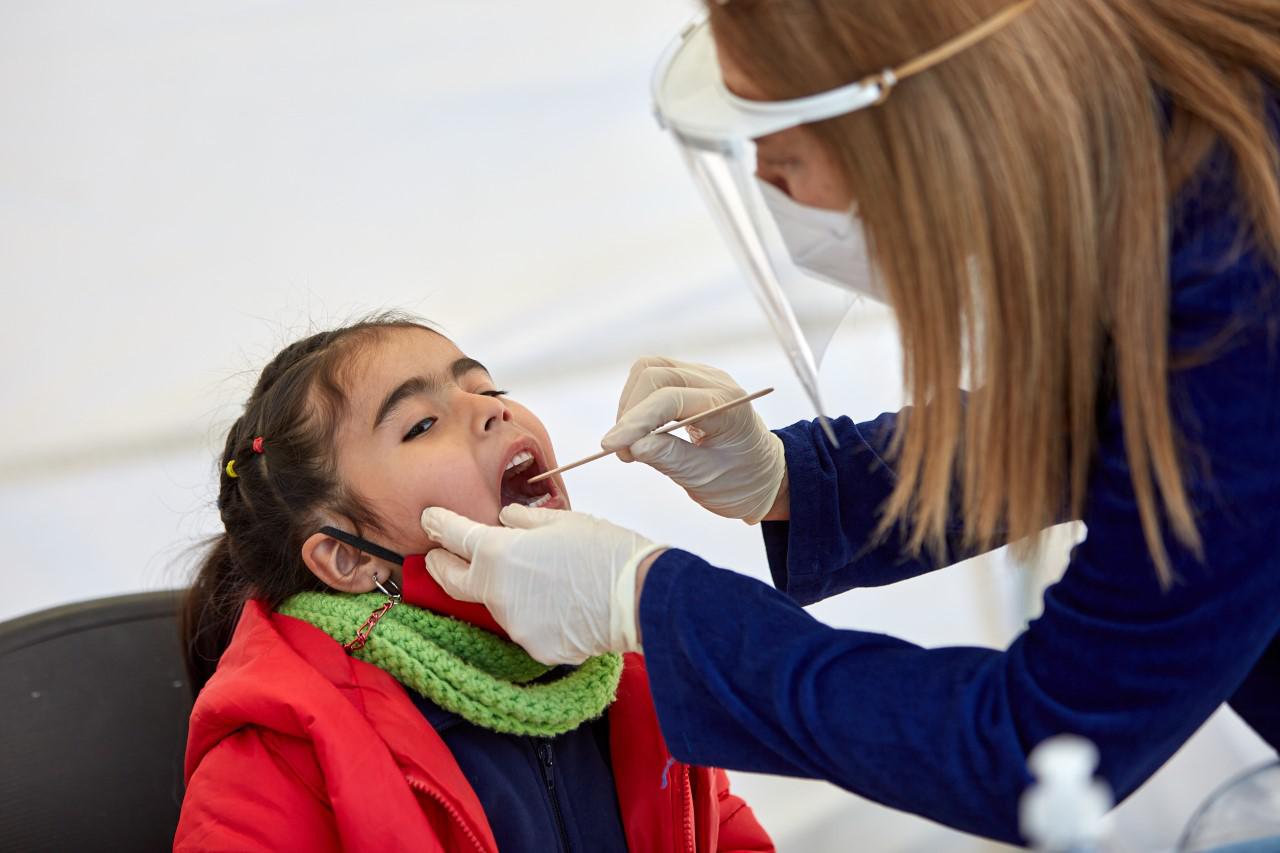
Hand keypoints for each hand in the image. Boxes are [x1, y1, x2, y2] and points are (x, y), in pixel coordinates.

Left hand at [420, 504, 666, 664]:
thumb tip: (505, 519)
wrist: (639, 596)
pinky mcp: (534, 647)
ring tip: (538, 578)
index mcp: (498, 553)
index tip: (429, 519)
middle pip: (453, 580)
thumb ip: (523, 520)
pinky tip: (560, 604)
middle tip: (437, 555)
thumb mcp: (563, 521)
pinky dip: (534, 614)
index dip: (438, 525)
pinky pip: (525, 626)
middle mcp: (496, 592)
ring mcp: (513, 625)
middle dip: (441, 565)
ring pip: (497, 604)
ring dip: (503, 590)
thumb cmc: (605, 550)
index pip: (454, 536)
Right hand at [601, 357, 787, 523]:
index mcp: (728, 406)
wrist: (761, 475)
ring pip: (649, 370)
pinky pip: (652, 378)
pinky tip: (639, 431)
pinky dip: (637, 403)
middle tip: (621, 452)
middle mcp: (715, 382)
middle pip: (655, 374)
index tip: (610, 446)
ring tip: (629, 444)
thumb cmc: (740, 480)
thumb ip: (669, 458)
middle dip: (629, 411)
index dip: (636, 420)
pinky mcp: (688, 382)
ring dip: (630, 405)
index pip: (671, 398)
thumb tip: (632, 445)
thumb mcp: (705, 478)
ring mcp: (702, 377)